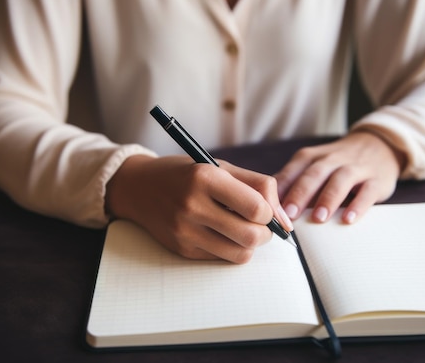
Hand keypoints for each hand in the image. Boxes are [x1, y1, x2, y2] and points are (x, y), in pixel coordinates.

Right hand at [105, 155, 292, 263]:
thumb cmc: (188, 173)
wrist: (139, 187)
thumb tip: (285, 221)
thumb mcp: (221, 166)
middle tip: (260, 225)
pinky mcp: (181, 249)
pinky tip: (220, 233)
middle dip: (265, 234)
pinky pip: (221, 258)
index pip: (255, 208)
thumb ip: (258, 186)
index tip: (263, 208)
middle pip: (250, 236)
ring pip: (239, 254)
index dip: (269, 212)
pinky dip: (230, 248)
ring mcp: (184, 231)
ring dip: (250, 245)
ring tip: (242, 229)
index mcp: (205, 178)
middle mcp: (192, 205)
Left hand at [274, 131, 404, 223]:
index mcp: (311, 157)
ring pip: (340, 179)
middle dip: (300, 193)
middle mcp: (332, 159)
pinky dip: (358, 205)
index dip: (281, 189)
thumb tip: (264, 204)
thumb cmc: (336, 164)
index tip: (270, 207)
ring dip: (328, 198)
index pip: (293, 171)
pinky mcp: (376, 179)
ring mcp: (356, 168)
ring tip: (318, 218)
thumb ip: (292, 183)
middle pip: (314, 174)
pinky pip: (367, 191)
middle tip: (289, 215)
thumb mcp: (313, 167)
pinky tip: (348, 219)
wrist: (378, 146)